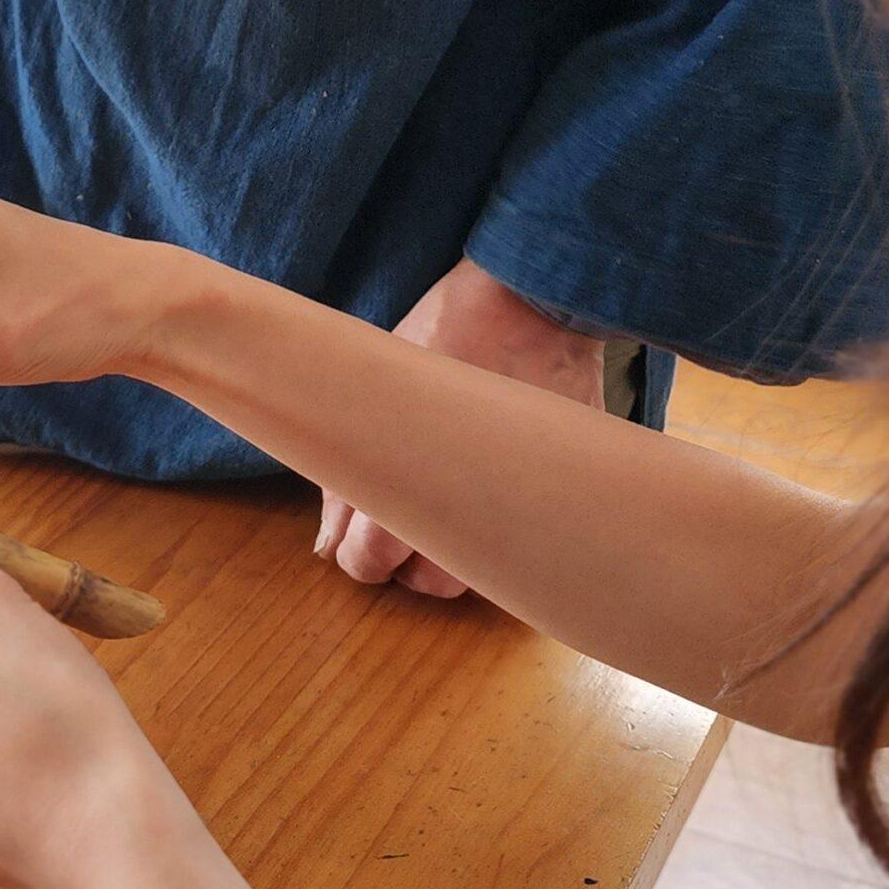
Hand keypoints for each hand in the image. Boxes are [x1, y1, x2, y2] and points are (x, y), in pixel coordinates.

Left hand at [319, 259, 605, 597]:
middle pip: (427, 585)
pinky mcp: (559, 492)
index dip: (358, 549)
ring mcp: (521, 506)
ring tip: (447, 506)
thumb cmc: (438, 340)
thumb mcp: (367, 403)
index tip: (363, 523)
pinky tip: (490, 488)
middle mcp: (466, 512)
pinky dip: (504, 527)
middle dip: (407, 560)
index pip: (366, 565)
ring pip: (480, 577)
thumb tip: (329, 548)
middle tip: (403, 516)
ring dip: (458, 555)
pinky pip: (526, 540)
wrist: (526, 303)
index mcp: (407, 488)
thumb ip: (342, 486)